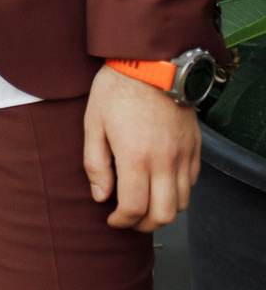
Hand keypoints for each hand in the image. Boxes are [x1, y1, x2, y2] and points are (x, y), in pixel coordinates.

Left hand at [83, 64, 203, 230]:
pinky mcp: (196, 147)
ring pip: (183, 202)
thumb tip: (101, 196)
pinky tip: (161, 184)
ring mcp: (184, 155)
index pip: (135, 209)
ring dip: (164, 211)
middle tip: (128, 220)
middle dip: (145, 225)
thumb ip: (95, 163)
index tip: (112, 220)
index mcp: (136, 158)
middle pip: (164, 214)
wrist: (153, 64)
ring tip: (144, 204)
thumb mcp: (93, 123)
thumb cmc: (116, 90)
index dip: (122, 222)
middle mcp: (165, 162)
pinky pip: (193, 182)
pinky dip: (179, 192)